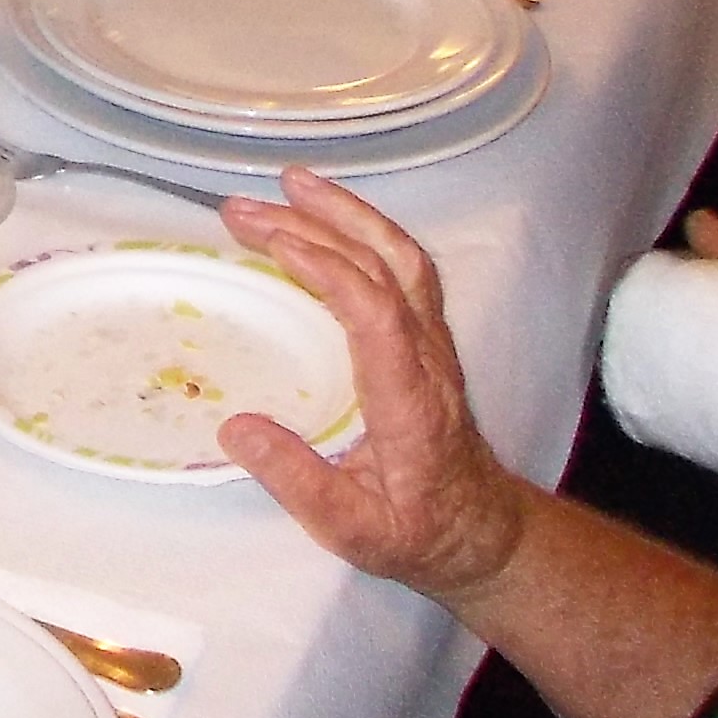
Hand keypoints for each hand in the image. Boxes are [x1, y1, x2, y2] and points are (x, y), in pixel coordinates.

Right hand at [217, 173, 532, 603]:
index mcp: (410, 399)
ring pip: (400, 258)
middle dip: (314, 227)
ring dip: (345, 214)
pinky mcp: (426, 338)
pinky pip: (400, 267)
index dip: (324, 268)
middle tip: (241, 209)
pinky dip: (361, 229)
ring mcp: (432, 342)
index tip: (268, 242)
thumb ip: (299, 483)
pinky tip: (324, 217)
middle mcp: (426, 357)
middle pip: (384, 268)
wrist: (480, 531)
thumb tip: (236, 429)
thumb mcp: (357, 532)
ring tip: (289, 184)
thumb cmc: (418, 534)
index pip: (375, 313)